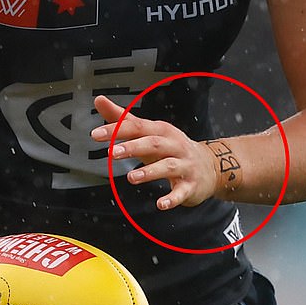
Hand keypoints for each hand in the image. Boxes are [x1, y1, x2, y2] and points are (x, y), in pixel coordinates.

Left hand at [91, 95, 219, 210]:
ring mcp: (184, 165)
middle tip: (111, 153)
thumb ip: (122, 119)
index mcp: (160, 130)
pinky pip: (181, 192)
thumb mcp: (148, 131)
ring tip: (131, 178)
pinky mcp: (190, 185)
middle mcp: (173, 144)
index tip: (96, 135)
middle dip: (132, 147)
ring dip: (149, 172)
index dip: (116, 130)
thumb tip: (99, 100)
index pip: (137, 126)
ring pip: (167, 166)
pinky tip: (160, 204)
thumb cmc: (170, 147)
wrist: (209, 166)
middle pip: (153, 143)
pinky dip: (172, 198)